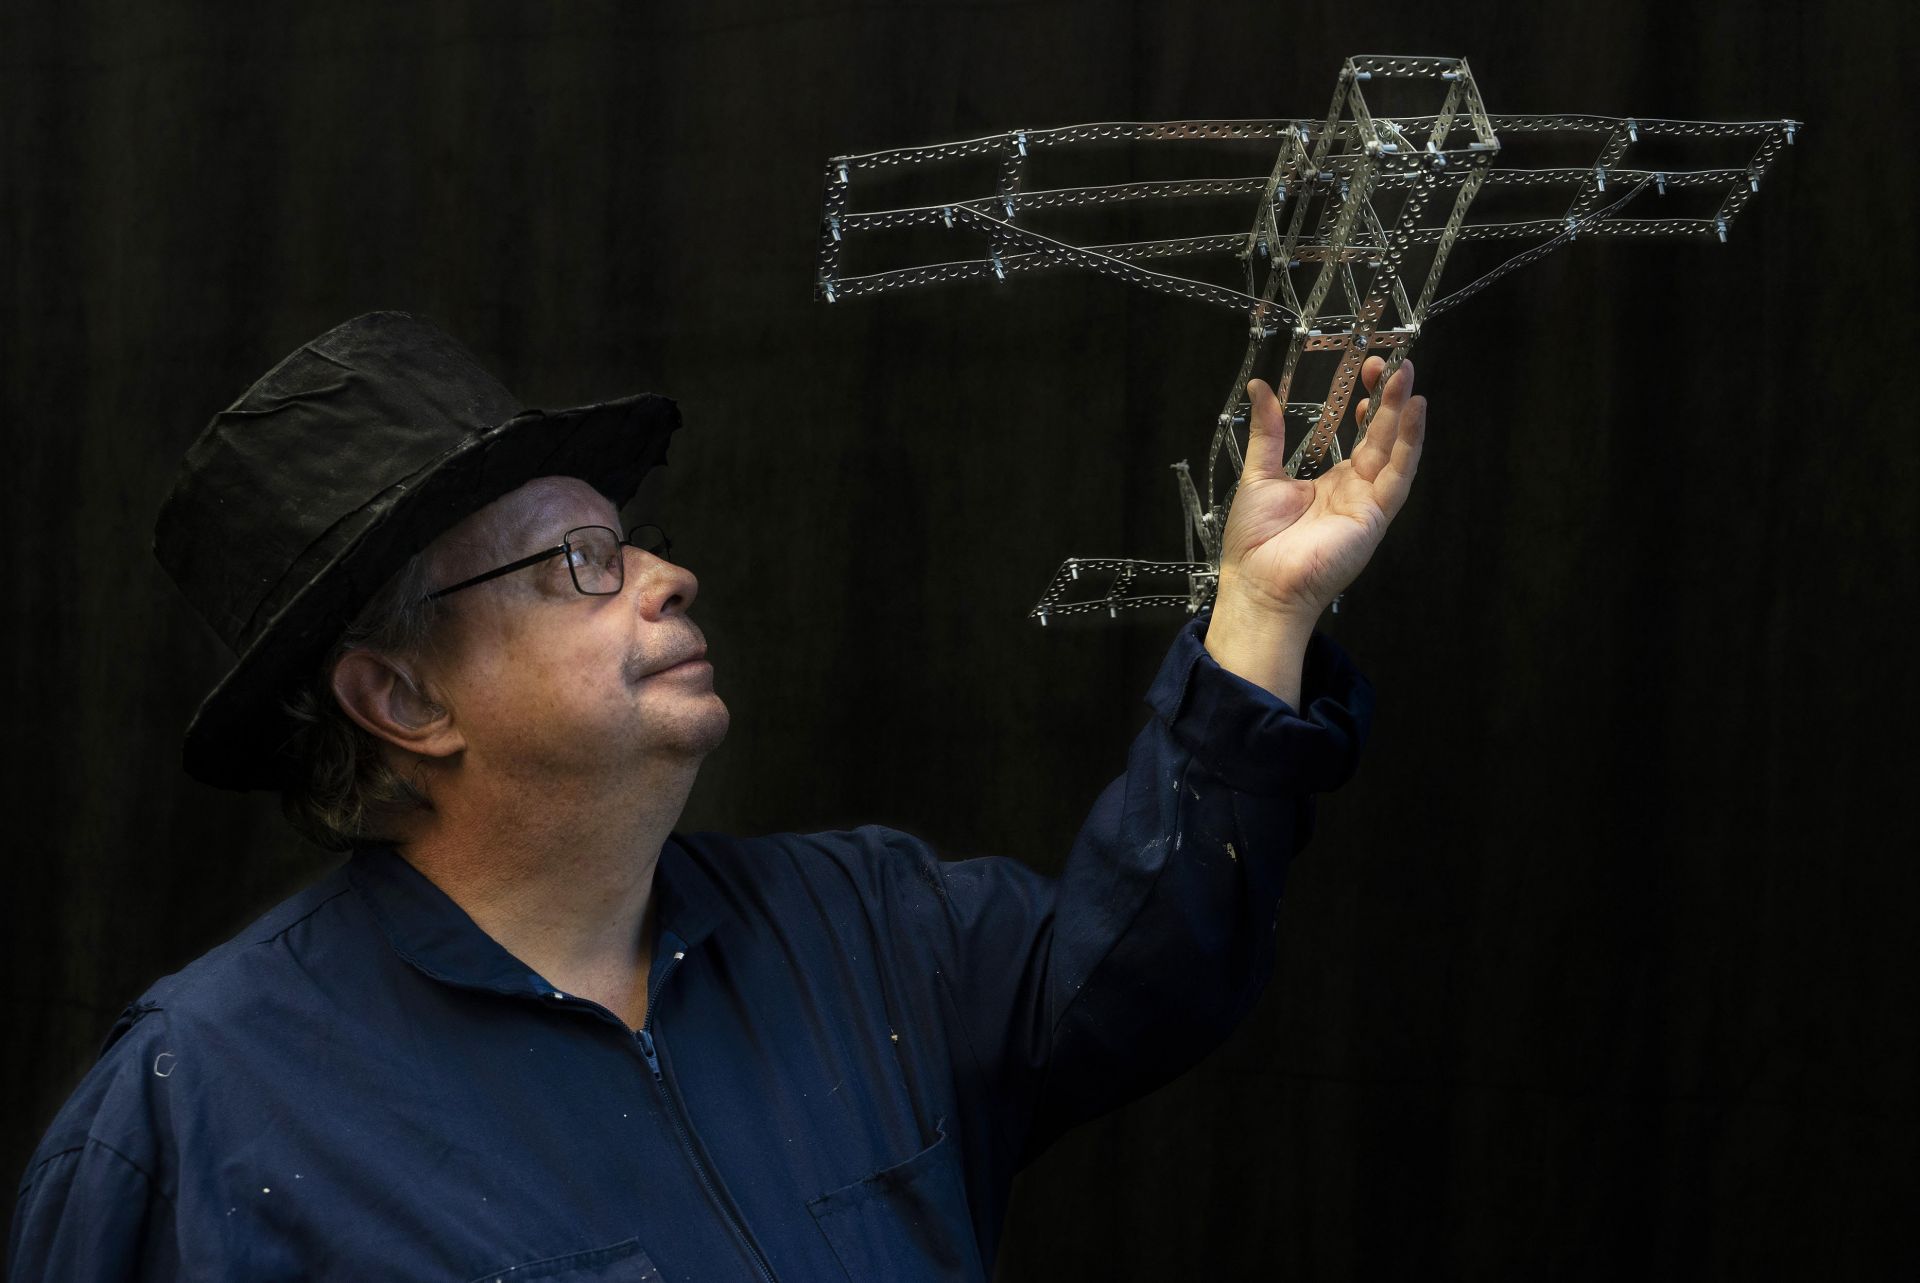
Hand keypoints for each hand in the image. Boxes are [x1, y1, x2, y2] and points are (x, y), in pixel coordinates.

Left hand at [1215, 354, 1426, 622]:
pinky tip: (1415, 413)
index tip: (1364, 370)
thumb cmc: (1255, 543)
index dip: (1365, 402)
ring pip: (1393, 451)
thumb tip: (1260, 389)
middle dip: (1387, 398)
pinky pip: (1398, 476)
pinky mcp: (1375, 516)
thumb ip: (1268, 432)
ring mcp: (1367, 502)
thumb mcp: (1260, 474)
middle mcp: (1354, 490)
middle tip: (1391, 363)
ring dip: (1402, 413)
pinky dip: (1409, 444)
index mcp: (1329, 481)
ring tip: (1406, 376)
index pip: (1358, 434)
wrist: (1258, 586)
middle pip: (1379, 436)